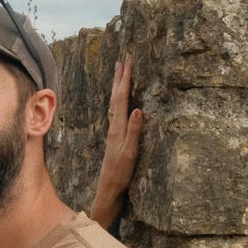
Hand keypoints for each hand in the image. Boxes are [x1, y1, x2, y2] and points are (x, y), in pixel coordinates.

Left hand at [90, 58, 142, 230]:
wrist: (109, 188)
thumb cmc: (121, 172)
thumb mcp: (130, 152)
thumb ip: (134, 131)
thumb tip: (138, 109)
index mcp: (118, 127)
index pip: (121, 98)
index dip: (125, 80)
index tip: (127, 62)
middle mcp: (114, 126)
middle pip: (116, 97)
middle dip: (120, 78)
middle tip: (122, 60)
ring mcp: (113, 131)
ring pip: (115, 103)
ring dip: (118, 87)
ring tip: (120, 74)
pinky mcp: (115, 137)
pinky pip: (116, 112)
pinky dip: (119, 101)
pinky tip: (120, 102)